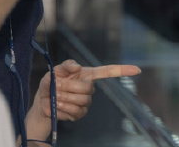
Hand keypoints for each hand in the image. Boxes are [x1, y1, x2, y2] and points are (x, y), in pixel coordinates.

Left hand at [25, 61, 140, 139]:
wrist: (42, 101)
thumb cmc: (51, 82)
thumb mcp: (56, 70)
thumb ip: (66, 65)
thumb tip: (77, 66)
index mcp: (86, 75)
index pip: (107, 72)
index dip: (122, 70)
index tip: (137, 70)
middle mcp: (89, 88)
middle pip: (88, 88)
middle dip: (69, 87)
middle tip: (58, 86)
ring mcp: (86, 102)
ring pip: (81, 101)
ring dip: (65, 98)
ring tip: (56, 96)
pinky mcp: (80, 114)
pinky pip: (75, 111)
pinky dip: (63, 108)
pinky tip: (58, 105)